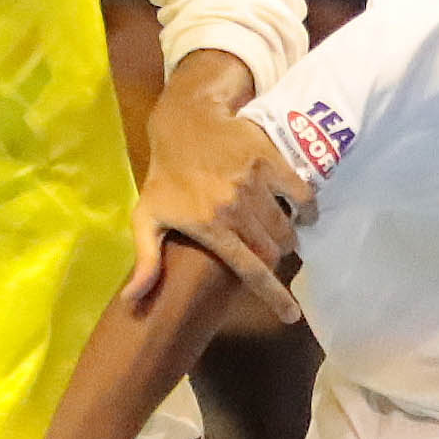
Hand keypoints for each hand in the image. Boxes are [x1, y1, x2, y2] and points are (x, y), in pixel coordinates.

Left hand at [132, 95, 305, 322]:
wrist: (185, 122)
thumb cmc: (166, 175)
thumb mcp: (148, 217)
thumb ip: (146, 261)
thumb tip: (132, 301)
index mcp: (210, 227)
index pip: (250, 270)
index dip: (274, 296)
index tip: (292, 316)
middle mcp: (235, 209)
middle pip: (273, 250)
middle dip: (275, 258)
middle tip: (267, 252)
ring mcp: (255, 184)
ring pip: (287, 227)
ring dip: (288, 236)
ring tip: (280, 233)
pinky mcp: (271, 161)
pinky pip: (301, 194)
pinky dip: (306, 208)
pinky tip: (300, 211)